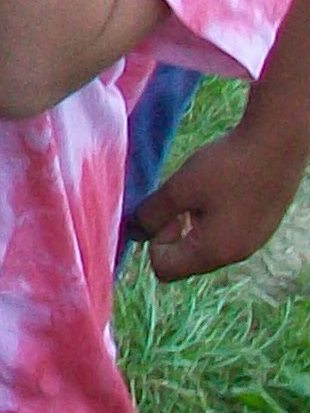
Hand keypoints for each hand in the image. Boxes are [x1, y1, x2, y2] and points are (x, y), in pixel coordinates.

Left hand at [136, 121, 306, 279]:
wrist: (279, 143)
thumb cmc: (227, 166)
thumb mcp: (179, 188)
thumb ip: (152, 213)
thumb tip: (133, 232)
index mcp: (213, 253)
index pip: (165, 270)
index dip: (155, 241)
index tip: (167, 210)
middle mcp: (235, 255)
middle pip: (186, 260)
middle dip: (173, 233)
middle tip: (180, 199)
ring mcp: (253, 242)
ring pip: (207, 245)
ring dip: (193, 224)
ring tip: (199, 191)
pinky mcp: (262, 226)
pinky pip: (227, 233)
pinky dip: (214, 217)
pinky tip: (221, 188)